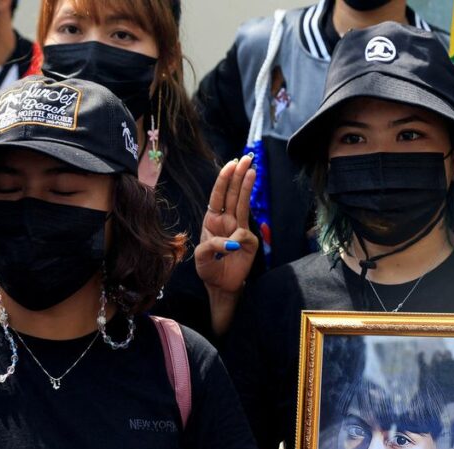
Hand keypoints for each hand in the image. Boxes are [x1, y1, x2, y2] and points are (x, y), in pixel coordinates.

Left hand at [194, 155, 258, 294]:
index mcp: (212, 220)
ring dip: (247, 186)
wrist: (220, 286)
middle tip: (247, 158)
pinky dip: (237, 240)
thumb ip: (213, 246)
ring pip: (243, 204)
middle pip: (233, 194)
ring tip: (252, 169)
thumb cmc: (208, 269)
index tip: (231, 164)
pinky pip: (244, 235)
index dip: (224, 179)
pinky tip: (233, 251)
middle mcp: (227, 221)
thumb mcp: (201, 257)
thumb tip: (233, 241)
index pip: (219, 195)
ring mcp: (239, 229)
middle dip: (239, 175)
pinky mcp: (249, 242)